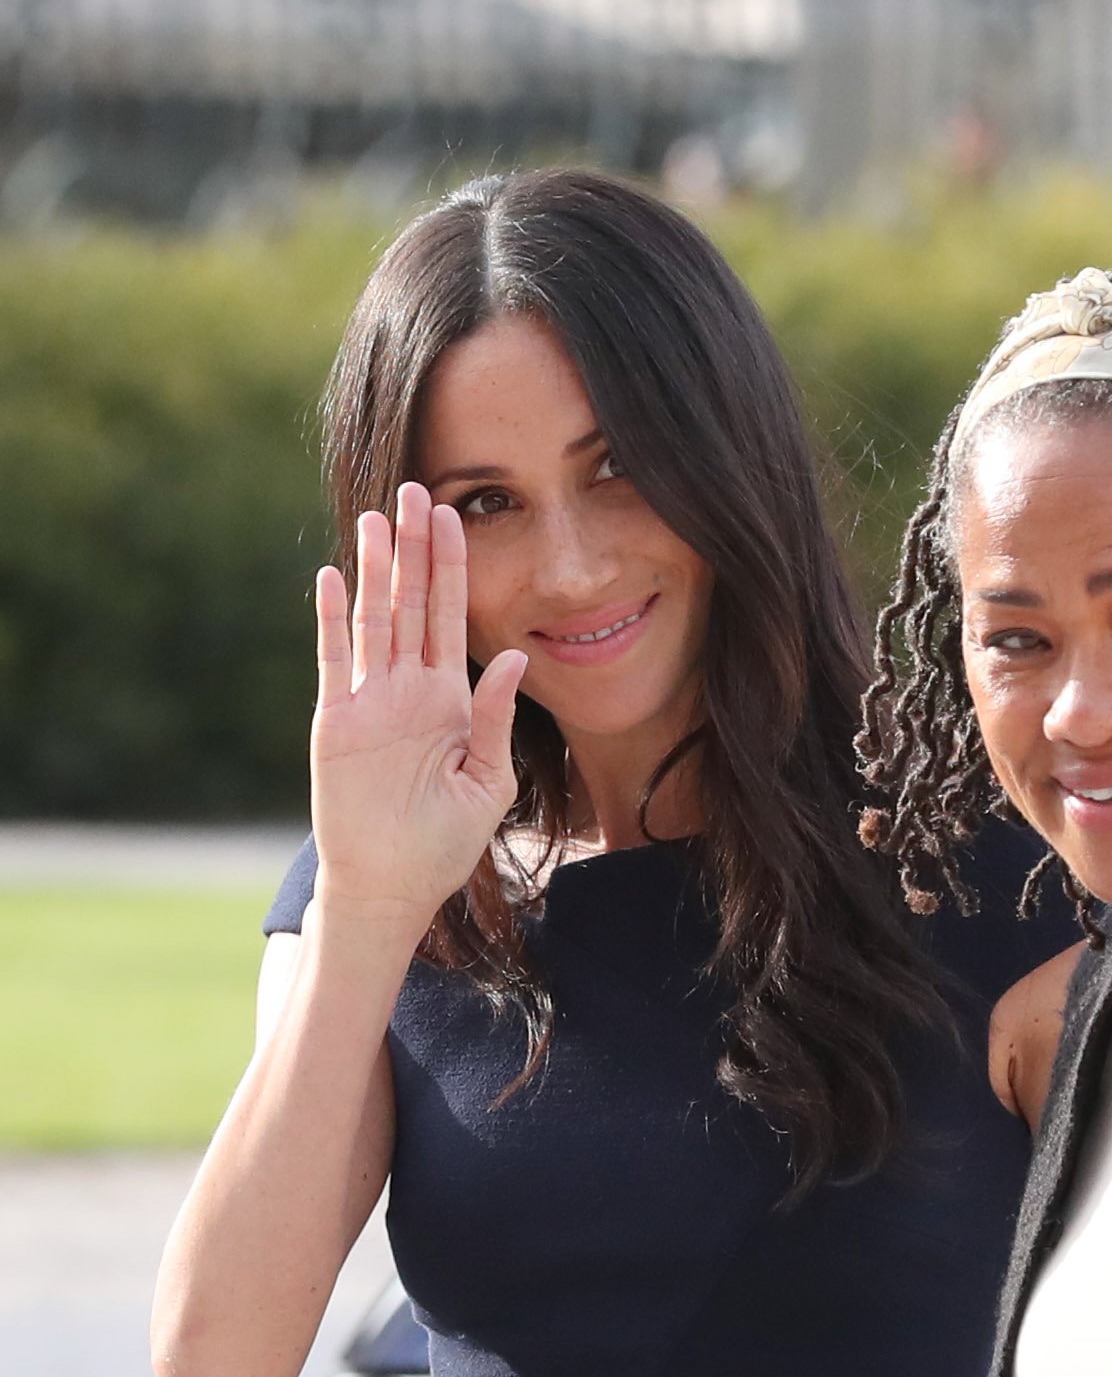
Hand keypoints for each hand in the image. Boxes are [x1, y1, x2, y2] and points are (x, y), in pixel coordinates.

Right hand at [309, 482, 528, 937]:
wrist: (393, 886)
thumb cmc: (444, 843)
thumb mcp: (487, 780)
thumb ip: (497, 718)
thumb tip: (514, 655)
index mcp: (449, 700)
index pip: (451, 619)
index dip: (453, 568)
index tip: (457, 516)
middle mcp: (408, 691)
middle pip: (411, 604)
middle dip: (415, 549)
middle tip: (417, 490)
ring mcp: (369, 702)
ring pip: (373, 620)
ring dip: (374, 570)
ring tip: (376, 517)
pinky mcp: (337, 722)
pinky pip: (334, 661)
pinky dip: (332, 620)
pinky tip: (332, 577)